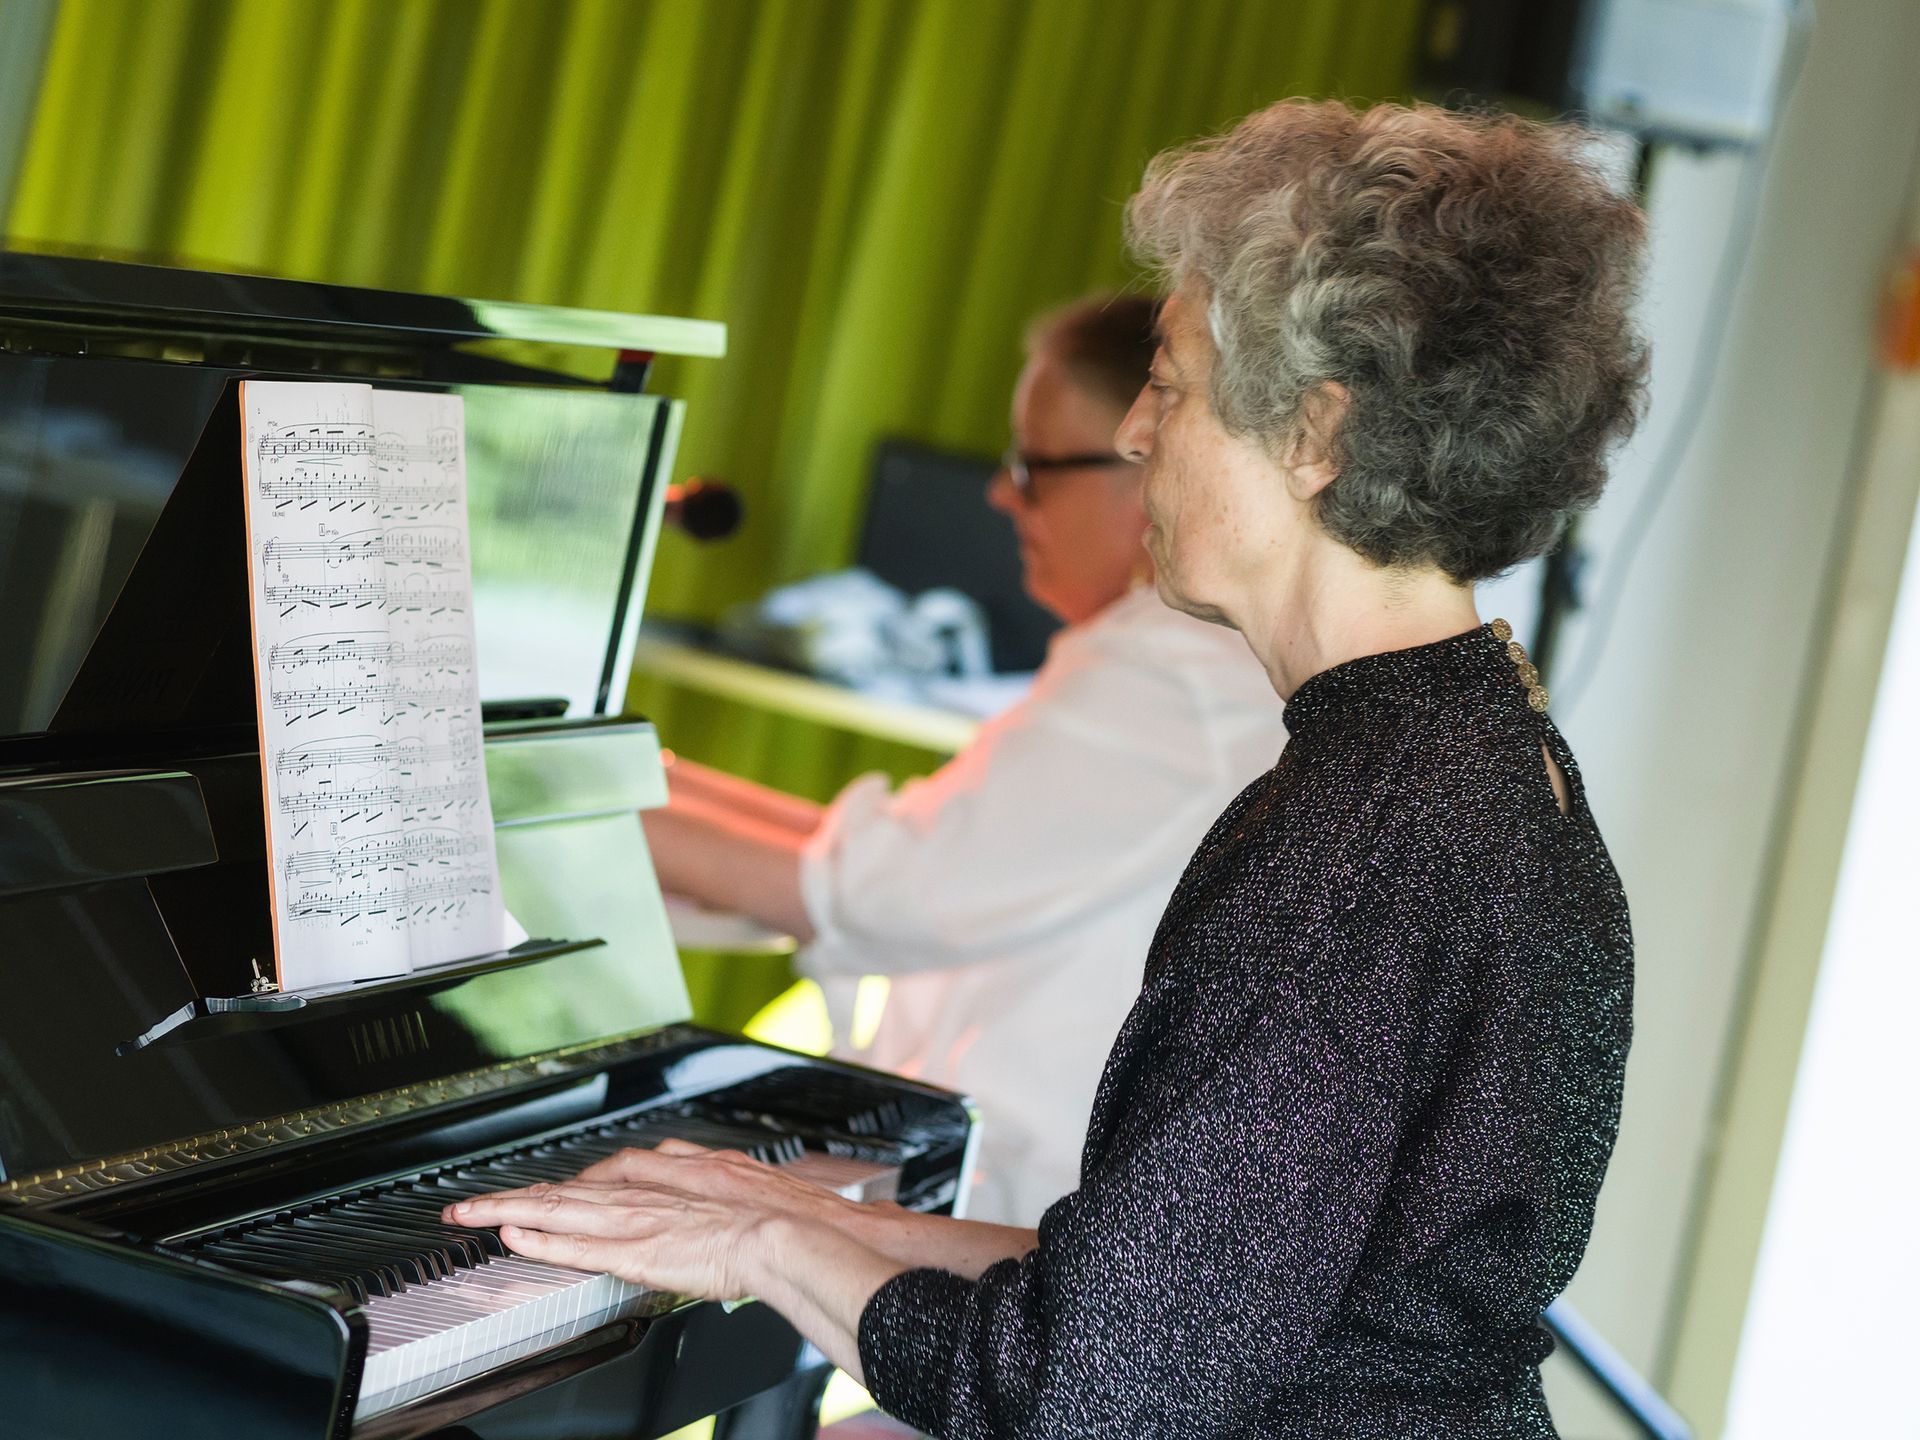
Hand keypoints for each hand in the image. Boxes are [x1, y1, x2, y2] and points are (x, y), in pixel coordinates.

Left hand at [440, 1140, 847, 1300]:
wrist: (791, 1234)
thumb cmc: (786, 1216)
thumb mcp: (752, 1186)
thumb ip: (726, 1187)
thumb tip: (726, 1189)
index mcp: (683, 1171)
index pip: (614, 1172)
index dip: (577, 1182)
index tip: (554, 1190)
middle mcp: (653, 1189)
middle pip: (572, 1187)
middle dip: (520, 1193)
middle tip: (476, 1200)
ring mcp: (640, 1219)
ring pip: (561, 1209)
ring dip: (511, 1209)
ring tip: (471, 1214)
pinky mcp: (635, 1251)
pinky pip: (576, 1245)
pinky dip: (541, 1239)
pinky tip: (510, 1237)